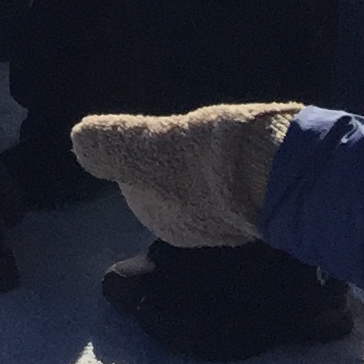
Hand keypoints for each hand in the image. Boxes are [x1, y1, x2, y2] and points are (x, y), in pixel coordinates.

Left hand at [70, 104, 299, 248]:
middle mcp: (193, 232)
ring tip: (222, 135)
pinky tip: (248, 149)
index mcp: (160, 220)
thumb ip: (113, 143)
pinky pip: (240, 184)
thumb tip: (78, 141)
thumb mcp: (149, 142)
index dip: (144, 149)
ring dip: (211, 161)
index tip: (161, 131)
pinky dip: (240, 167)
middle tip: (193, 132)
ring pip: (207, 183)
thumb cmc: (210, 159)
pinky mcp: (267, 211)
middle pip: (173, 183)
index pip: (138, 180)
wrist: (285, 175)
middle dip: (178, 158)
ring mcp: (233, 224)